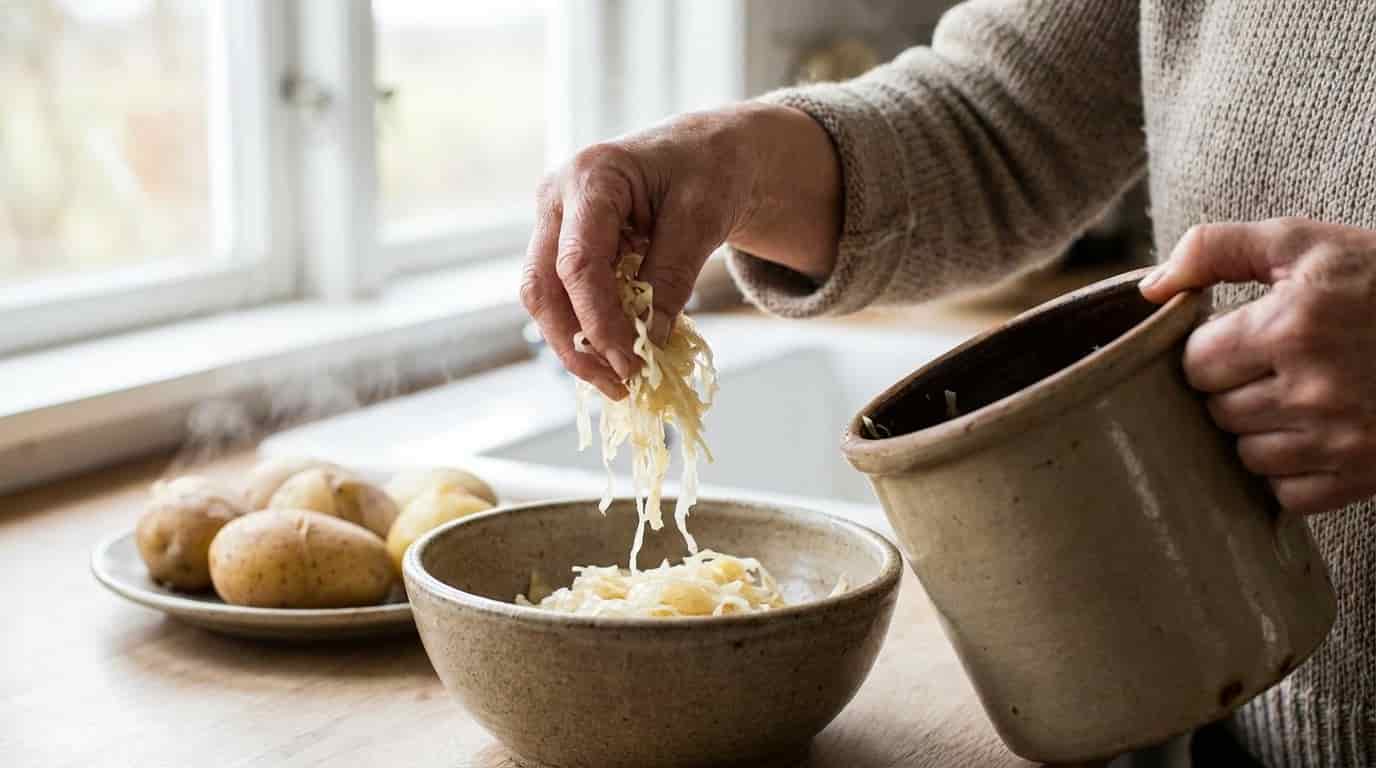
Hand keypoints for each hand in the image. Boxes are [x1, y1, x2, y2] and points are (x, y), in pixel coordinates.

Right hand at [520, 103, 840, 397]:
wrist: (704, 151)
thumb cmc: (707, 169)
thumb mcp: (703, 217)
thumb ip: (673, 274)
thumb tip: (649, 341)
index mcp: (590, 176)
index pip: (578, 263)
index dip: (599, 322)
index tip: (632, 365)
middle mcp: (557, 198)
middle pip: (543, 286)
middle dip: (576, 345)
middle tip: (619, 387)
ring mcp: (554, 222)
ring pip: (544, 298)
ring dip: (577, 345)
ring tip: (619, 382)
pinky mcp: (563, 245)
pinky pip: (563, 296)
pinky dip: (587, 331)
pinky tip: (617, 358)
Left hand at [1140, 217, 1375, 513]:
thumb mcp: (1306, 244)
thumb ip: (1217, 249)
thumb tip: (1149, 288)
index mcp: (1293, 327)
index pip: (1196, 364)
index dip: (1211, 350)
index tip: (1240, 338)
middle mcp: (1316, 389)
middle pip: (1217, 412)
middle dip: (1232, 390)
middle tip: (1270, 368)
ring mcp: (1344, 439)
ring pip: (1246, 455)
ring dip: (1259, 431)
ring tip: (1296, 399)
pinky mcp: (1366, 476)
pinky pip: (1287, 494)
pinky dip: (1292, 472)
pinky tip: (1315, 436)